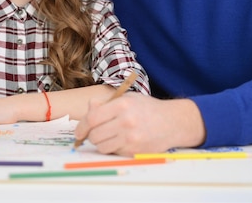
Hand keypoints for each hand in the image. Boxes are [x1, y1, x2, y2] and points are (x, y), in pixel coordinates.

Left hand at [74, 94, 205, 155]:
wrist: (173, 122)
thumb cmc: (147, 109)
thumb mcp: (127, 99)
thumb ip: (105, 104)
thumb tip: (88, 110)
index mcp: (121, 105)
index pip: (92, 118)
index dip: (81, 127)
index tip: (78, 132)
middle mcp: (126, 122)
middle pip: (94, 135)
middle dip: (91, 136)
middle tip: (94, 134)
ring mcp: (131, 138)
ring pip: (102, 147)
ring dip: (101, 144)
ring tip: (108, 137)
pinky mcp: (136, 151)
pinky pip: (114, 153)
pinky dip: (113, 149)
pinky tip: (121, 141)